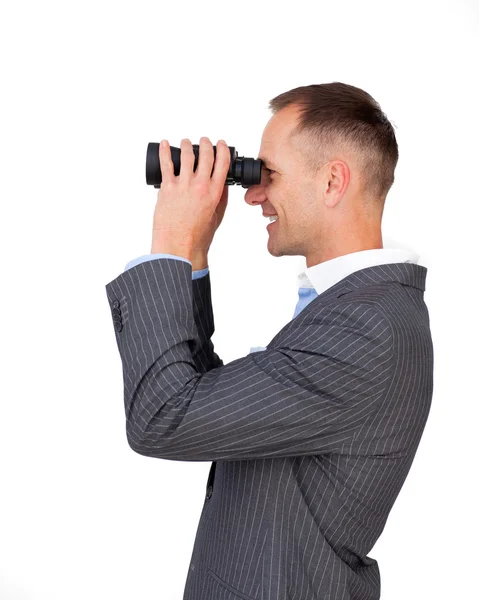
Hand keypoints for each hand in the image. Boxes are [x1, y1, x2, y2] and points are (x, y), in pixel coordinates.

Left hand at [152, 137, 229, 255]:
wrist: (179, 245)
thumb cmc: (197, 235)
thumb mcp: (217, 216)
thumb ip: (221, 198)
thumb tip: (223, 184)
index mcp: (214, 192)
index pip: (222, 163)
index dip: (221, 149)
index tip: (220, 144)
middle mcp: (200, 185)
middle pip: (206, 155)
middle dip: (205, 144)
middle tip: (203, 140)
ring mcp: (183, 185)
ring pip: (187, 155)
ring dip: (187, 145)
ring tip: (186, 142)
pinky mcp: (167, 187)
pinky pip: (166, 163)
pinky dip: (165, 151)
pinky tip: (164, 144)